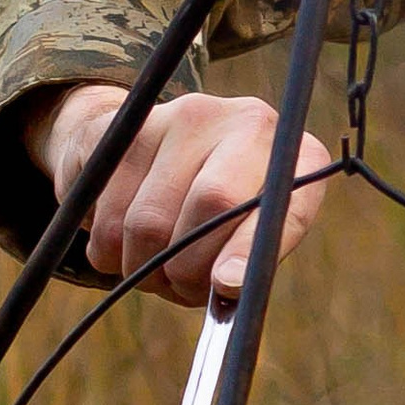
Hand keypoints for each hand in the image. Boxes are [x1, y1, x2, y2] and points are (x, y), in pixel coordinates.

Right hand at [30, 84, 334, 305]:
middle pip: (211, 202)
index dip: (249, 249)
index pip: (280, 202)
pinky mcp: (130, 126)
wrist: (159, 152)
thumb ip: (247, 262)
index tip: (224, 285)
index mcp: (297, 156)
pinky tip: (123, 242)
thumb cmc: (221, 217)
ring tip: (154, 267)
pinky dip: (107, 252)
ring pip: (149, 220)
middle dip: (187, 268)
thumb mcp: (251, 236)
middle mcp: (249, 122)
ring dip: (143, 268)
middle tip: (180, 288)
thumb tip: (225, 286)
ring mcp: (187, 115)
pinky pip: (107, 214)